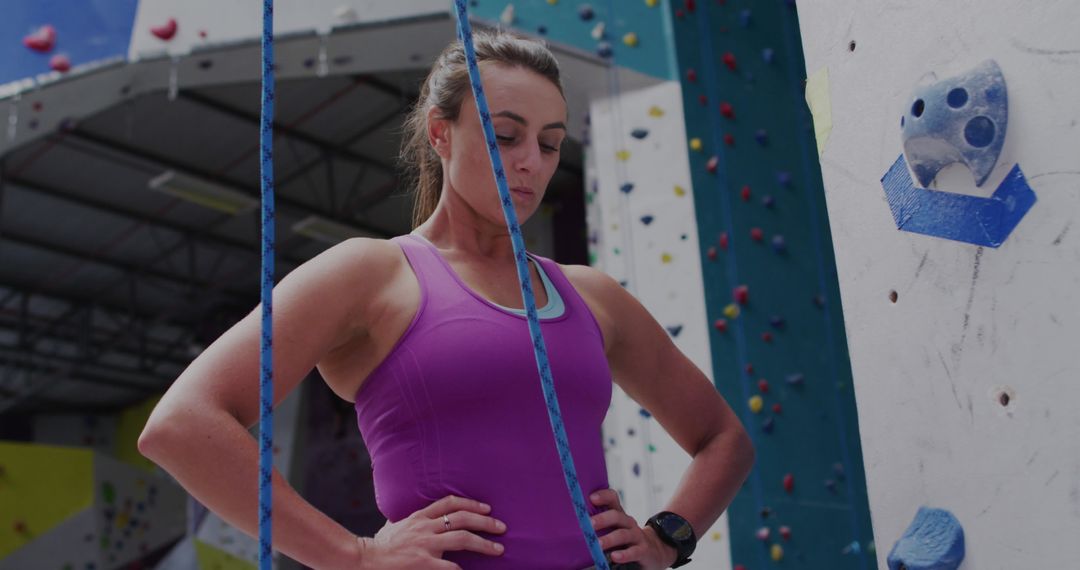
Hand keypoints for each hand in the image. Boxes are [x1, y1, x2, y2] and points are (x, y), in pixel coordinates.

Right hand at [356, 495, 506, 568]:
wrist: (363, 560)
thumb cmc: (378, 547)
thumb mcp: (393, 527)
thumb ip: (407, 522)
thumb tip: (412, 521)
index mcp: (418, 517)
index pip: (449, 503)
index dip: (471, 503)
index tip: (487, 507)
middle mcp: (425, 527)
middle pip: (462, 518)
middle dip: (485, 521)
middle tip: (501, 527)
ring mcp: (426, 545)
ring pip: (462, 538)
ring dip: (484, 543)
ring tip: (498, 549)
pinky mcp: (424, 564)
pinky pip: (451, 566)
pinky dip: (464, 569)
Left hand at [590, 489, 678, 569]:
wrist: (652, 550)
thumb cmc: (625, 539)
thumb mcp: (614, 528)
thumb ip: (598, 524)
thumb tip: (572, 524)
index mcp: (618, 514)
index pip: (612, 498)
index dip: (603, 496)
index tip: (591, 498)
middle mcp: (627, 522)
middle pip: (616, 516)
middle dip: (602, 519)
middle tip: (589, 524)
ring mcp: (636, 535)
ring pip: (622, 534)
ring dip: (609, 539)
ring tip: (597, 544)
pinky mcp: (643, 550)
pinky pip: (634, 551)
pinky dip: (624, 554)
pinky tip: (615, 557)